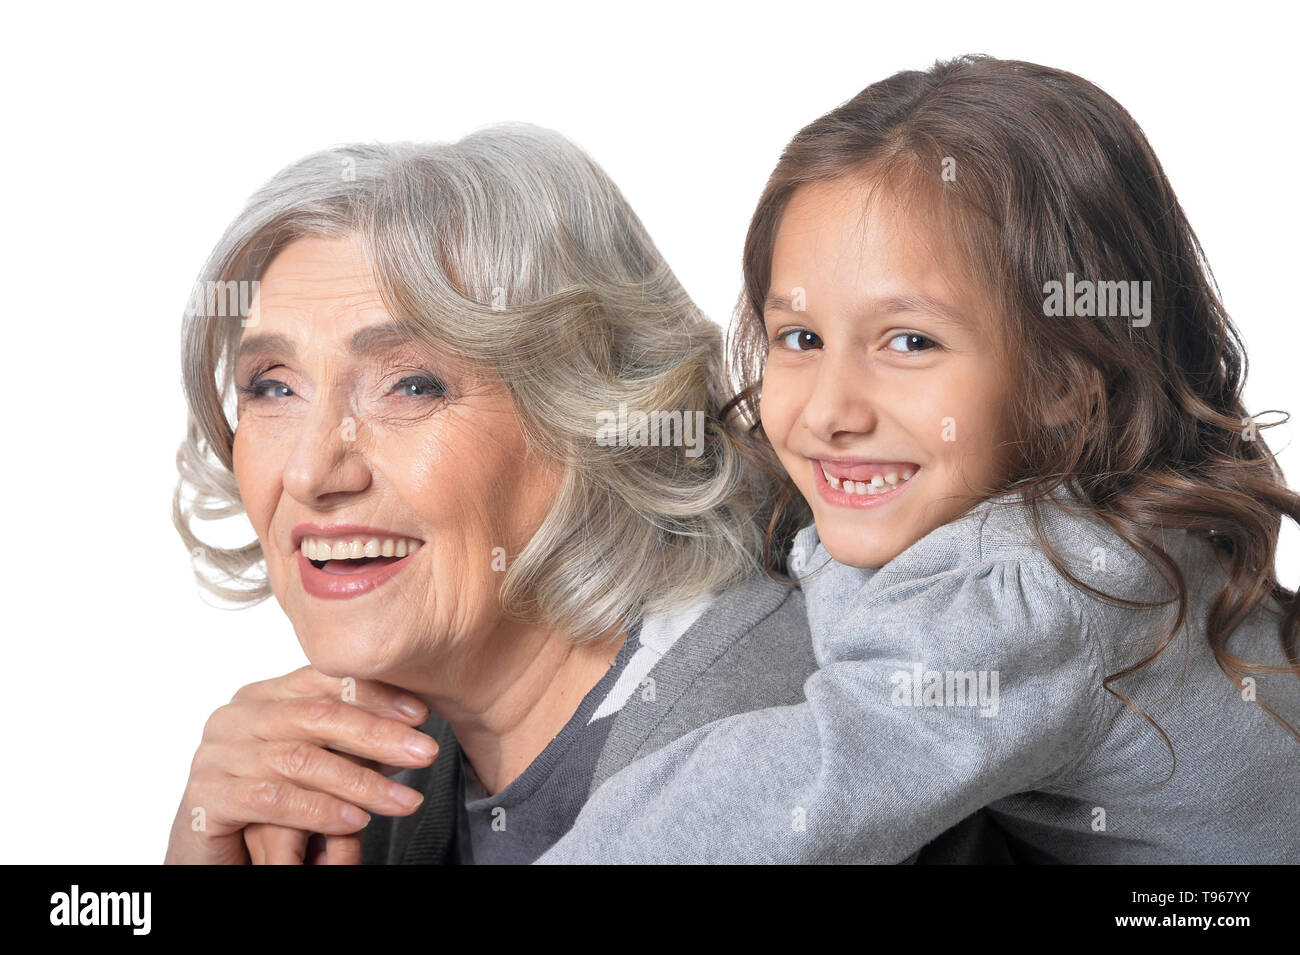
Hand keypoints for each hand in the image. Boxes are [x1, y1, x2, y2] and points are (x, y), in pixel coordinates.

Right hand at [165, 665, 437, 863]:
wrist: (210, 856)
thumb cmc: (264, 809)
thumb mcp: (316, 765)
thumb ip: (350, 743)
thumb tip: (409, 731)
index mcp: (261, 698)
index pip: (323, 682)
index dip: (376, 694)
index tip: (421, 713)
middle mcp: (234, 719)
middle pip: (317, 716)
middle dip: (379, 735)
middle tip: (424, 753)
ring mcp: (215, 756)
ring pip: (300, 759)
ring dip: (361, 782)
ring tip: (403, 800)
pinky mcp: (205, 798)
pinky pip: (271, 800)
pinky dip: (319, 811)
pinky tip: (354, 821)